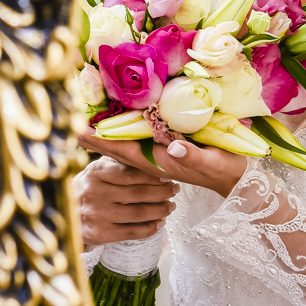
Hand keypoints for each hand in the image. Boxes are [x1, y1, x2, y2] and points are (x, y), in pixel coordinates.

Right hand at [73, 155, 177, 245]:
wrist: (60, 216)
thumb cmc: (84, 190)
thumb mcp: (94, 171)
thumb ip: (116, 164)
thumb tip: (147, 154)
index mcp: (96, 172)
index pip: (131, 173)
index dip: (153, 175)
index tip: (167, 174)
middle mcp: (96, 192)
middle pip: (139, 193)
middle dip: (163, 192)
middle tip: (174, 190)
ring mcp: (98, 214)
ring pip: (139, 212)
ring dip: (160, 210)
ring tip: (170, 206)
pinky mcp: (100, 234)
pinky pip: (132, 231)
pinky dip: (150, 228)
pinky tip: (159, 223)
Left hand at [75, 130, 247, 199]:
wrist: (233, 179)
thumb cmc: (223, 170)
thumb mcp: (212, 162)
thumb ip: (192, 156)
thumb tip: (171, 146)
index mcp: (159, 162)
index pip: (124, 151)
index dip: (102, 141)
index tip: (80, 132)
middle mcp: (153, 161)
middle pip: (117, 149)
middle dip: (96, 138)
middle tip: (71, 125)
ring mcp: (158, 157)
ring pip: (125, 146)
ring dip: (106, 137)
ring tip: (85, 127)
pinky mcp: (165, 152)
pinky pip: (138, 144)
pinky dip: (123, 135)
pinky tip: (115, 130)